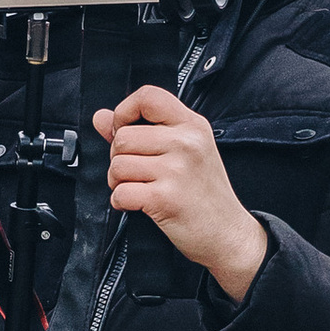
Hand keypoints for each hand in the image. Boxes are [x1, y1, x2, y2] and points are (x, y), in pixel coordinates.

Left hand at [93, 83, 267, 302]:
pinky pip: (121, 193)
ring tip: (141, 188)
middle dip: (119, 158)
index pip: (148, 96)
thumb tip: (101, 117)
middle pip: (123, 137)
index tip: (124, 130)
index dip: (125, 111)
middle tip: (138, 173)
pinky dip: (122, 202)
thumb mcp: (183, 152)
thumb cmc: (205, 194)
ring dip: (119, 182)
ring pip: (118, 165)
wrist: (228, 234)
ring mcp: (176, 170)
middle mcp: (186, 143)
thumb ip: (143, 130)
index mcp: (192, 125)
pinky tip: (140, 204)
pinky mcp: (165, 198)